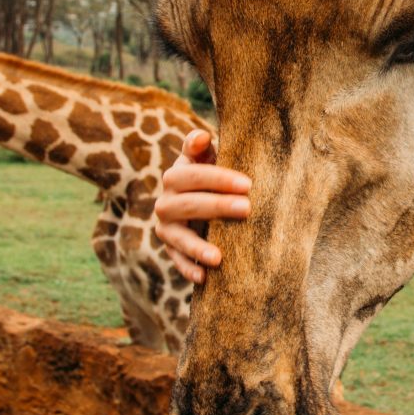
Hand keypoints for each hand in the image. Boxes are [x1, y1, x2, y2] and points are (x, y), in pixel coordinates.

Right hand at [154, 129, 251, 282]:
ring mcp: (166, 227)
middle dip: (217, 206)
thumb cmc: (212, 176)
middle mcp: (166, 201)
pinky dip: (188, 269)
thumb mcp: (206, 158)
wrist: (202, 202)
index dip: (217, 178)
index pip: (191, 174)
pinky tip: (204, 277)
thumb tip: (202, 137)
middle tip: (247, 208)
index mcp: (176, 175)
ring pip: (178, 237)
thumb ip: (201, 147)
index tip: (247, 184)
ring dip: (197, 247)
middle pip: (187, 204)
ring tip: (218, 257)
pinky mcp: (171, 248)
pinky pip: (177, 261)